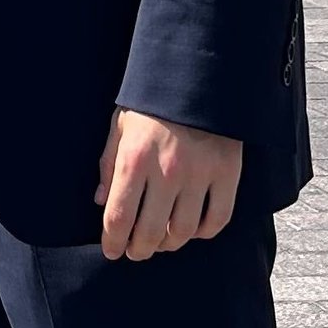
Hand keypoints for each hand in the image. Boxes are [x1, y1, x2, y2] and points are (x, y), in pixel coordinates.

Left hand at [95, 110, 240, 259]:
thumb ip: (109, 164)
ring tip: (162, 242)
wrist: (198, 75)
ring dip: (169, 244)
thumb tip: (101, 201)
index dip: (112, 242)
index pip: (118, 218)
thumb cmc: (151, 102)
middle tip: (135, 251)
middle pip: (150, 233)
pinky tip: (193, 229)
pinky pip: (217, 219)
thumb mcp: (120, 125)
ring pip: (183, 231)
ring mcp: (199, 174)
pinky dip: (204, 232)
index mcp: (134, 159)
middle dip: (138, 250)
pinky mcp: (227, 173)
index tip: (111, 250)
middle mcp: (166, 171)